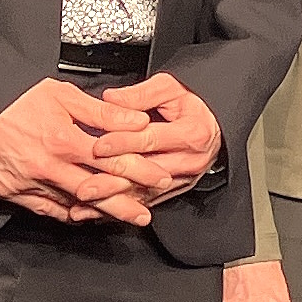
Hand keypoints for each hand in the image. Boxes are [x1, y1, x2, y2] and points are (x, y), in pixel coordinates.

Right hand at [0, 79, 155, 224]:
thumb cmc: (15, 96)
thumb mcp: (62, 94)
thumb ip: (102, 112)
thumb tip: (137, 120)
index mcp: (63, 140)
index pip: (112, 161)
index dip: (139, 171)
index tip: (159, 177)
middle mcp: (47, 166)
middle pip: (96, 191)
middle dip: (125, 204)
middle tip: (145, 213)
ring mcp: (27, 183)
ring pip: (71, 205)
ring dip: (98, 212)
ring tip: (121, 217)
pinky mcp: (10, 192)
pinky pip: (45, 209)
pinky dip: (66, 213)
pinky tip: (82, 216)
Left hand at [95, 71, 221, 198]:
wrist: (216, 126)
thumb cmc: (194, 106)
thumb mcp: (172, 88)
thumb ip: (140, 94)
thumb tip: (111, 99)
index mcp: (191, 134)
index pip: (151, 140)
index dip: (123, 143)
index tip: (98, 146)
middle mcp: (189, 161)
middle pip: (145, 174)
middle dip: (112, 181)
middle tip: (85, 186)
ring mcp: (182, 179)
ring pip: (143, 193)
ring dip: (112, 200)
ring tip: (87, 204)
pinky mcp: (174, 190)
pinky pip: (145, 201)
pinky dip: (120, 207)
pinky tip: (98, 212)